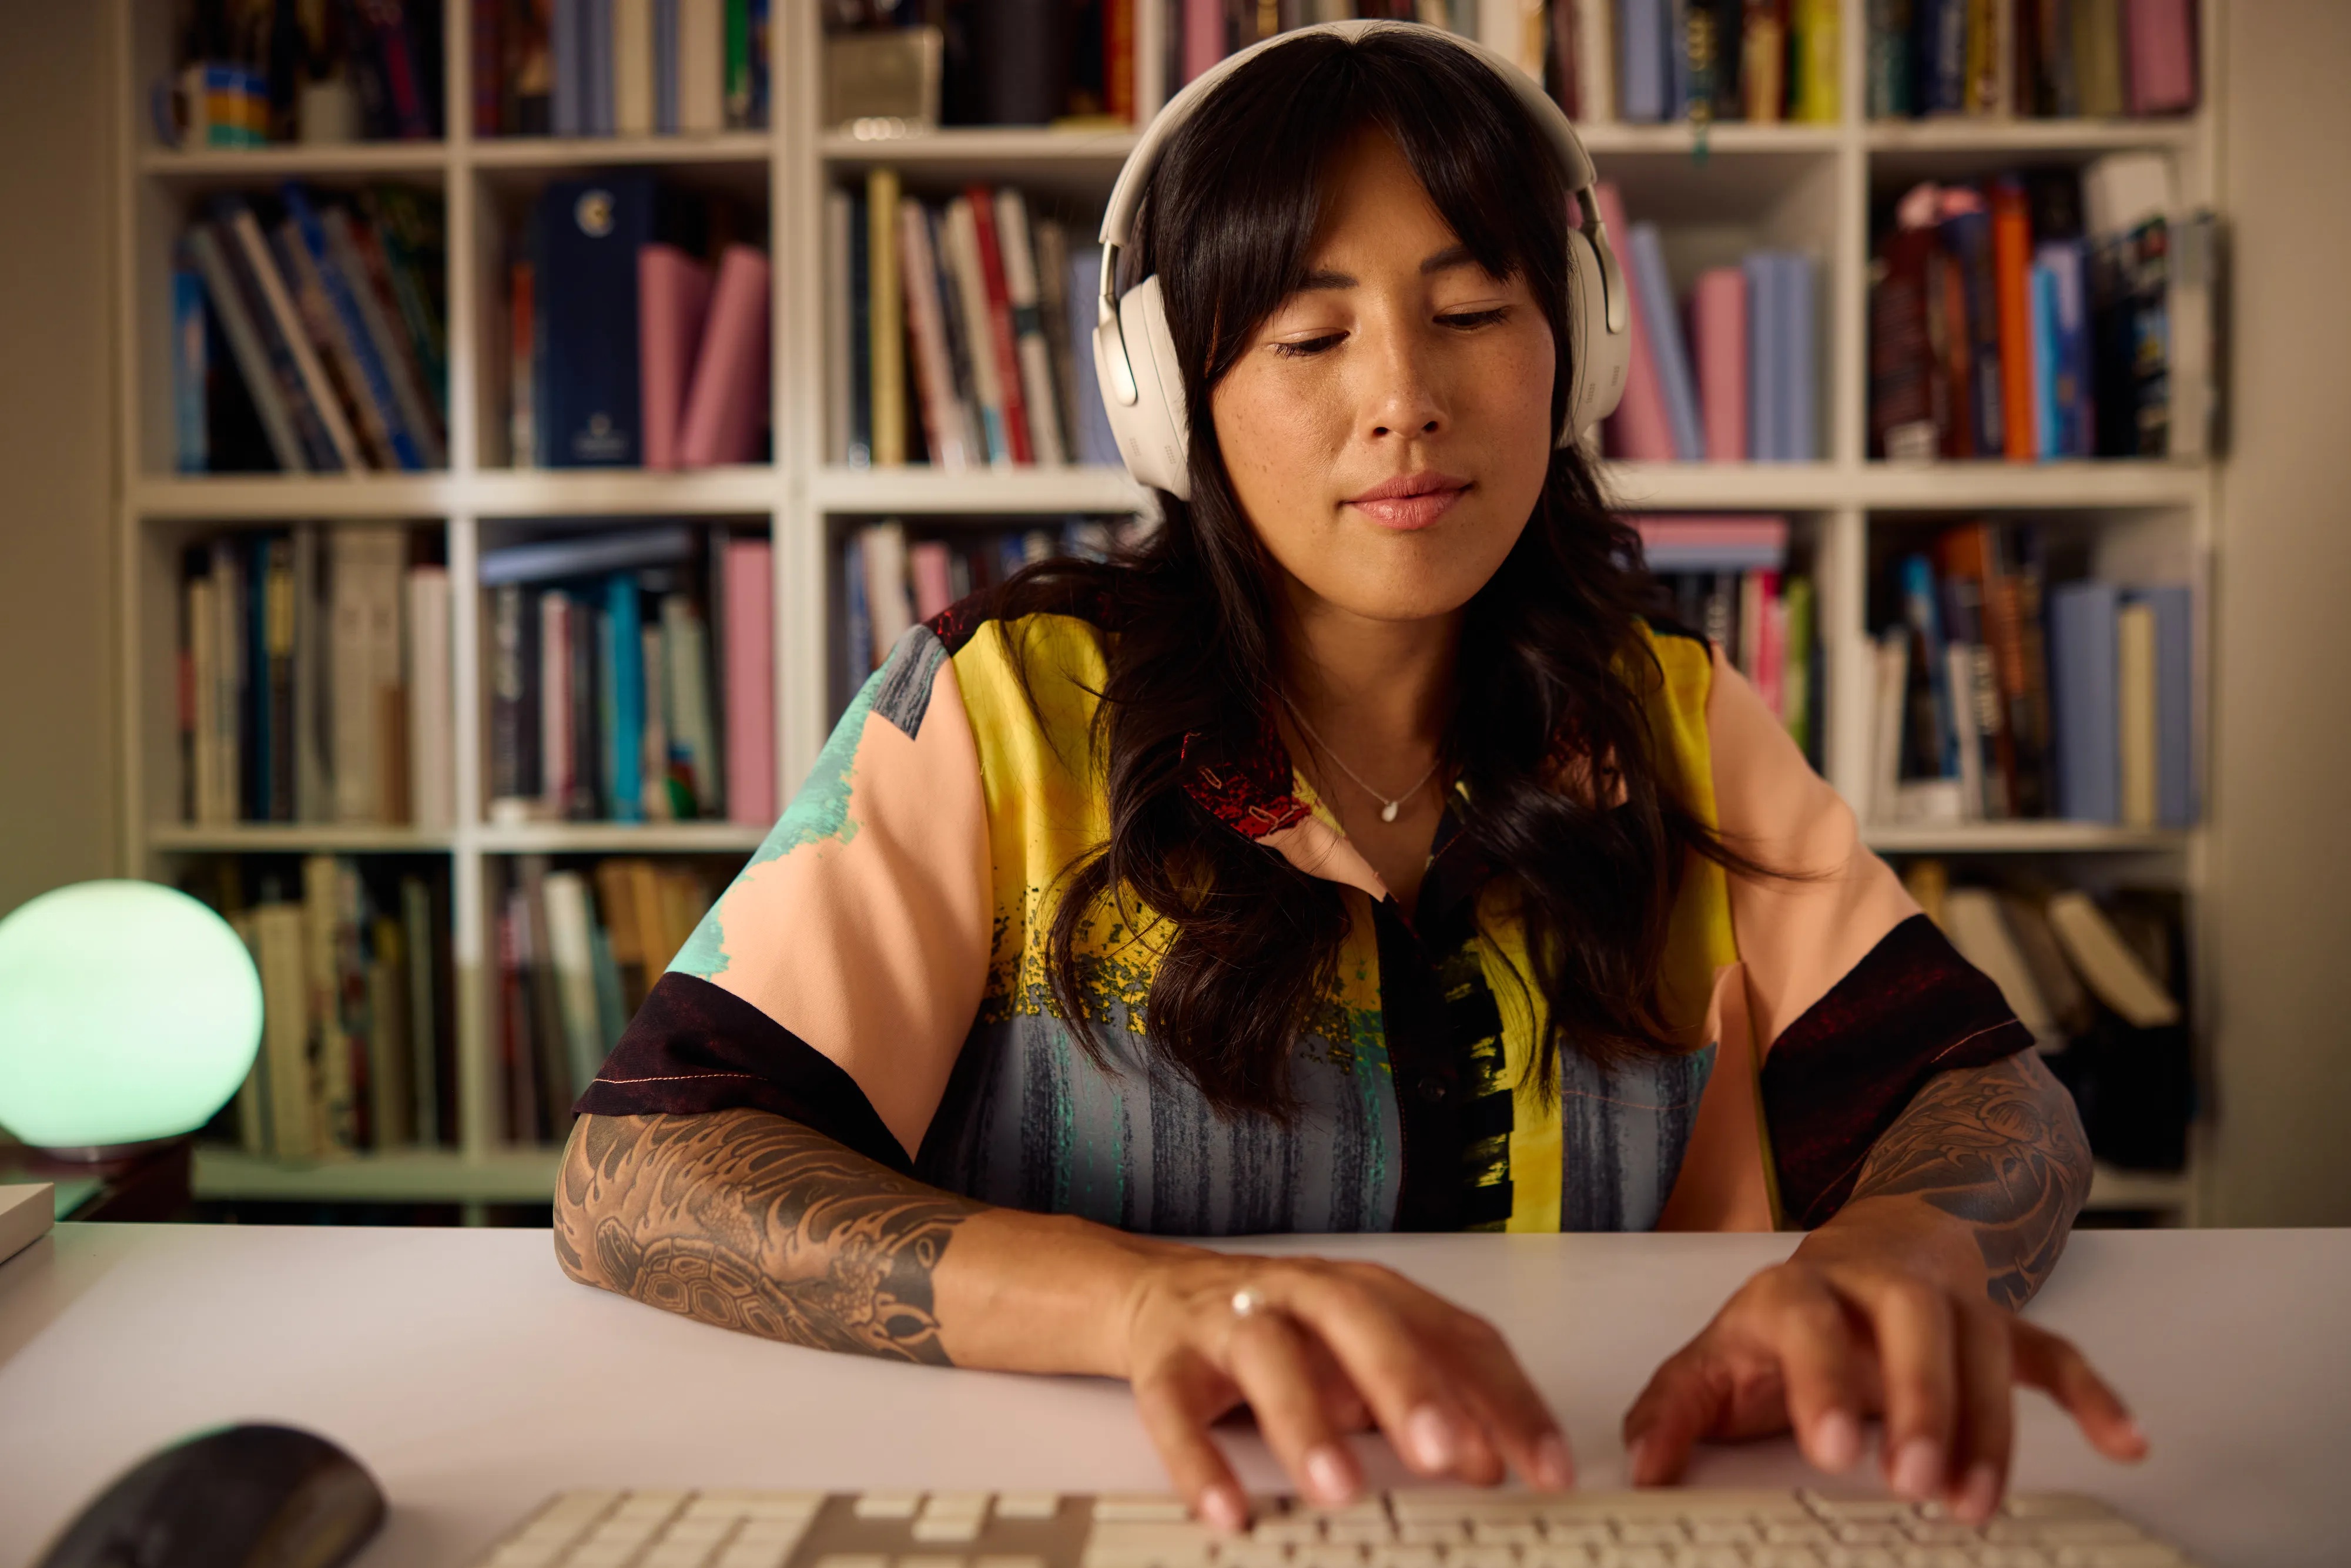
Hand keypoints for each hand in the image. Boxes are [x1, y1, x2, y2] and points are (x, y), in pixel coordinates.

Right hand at [1117, 1253, 1574, 1527]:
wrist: (1163, 1293)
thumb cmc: (1288, 1334)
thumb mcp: (1367, 1365)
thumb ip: (1434, 1404)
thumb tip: (1493, 1461)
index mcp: (1371, 1293)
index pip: (1454, 1336)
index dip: (1505, 1400)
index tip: (1547, 1469)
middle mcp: (1305, 1294)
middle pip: (1361, 1322)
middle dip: (1406, 1385)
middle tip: (1445, 1453)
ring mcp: (1231, 1320)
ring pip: (1268, 1356)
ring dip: (1303, 1422)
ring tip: (1337, 1489)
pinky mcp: (1168, 1360)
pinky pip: (1176, 1409)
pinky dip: (1199, 1460)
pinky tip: (1228, 1509)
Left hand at [1620, 1236, 2148, 1524]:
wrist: (1860, 1253)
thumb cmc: (1781, 1326)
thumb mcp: (1713, 1362)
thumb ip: (1671, 1413)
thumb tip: (1642, 1472)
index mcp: (1798, 1293)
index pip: (1808, 1319)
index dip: (1820, 1380)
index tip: (1832, 1452)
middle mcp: (1877, 1286)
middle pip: (1909, 1318)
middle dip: (1920, 1398)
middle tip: (1916, 1482)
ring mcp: (1948, 1303)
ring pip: (1984, 1343)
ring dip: (1988, 1425)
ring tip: (1976, 1506)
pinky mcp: (2002, 1327)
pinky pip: (2054, 1353)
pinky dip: (2092, 1394)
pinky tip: (2124, 1442)